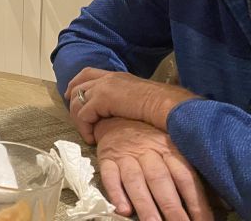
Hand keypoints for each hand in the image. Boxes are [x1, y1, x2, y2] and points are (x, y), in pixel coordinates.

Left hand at [65, 68, 196, 141]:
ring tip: (87, 134)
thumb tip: (121, 109)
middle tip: (72, 114)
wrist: (166, 105)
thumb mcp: (138, 97)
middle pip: (78, 85)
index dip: (76, 82)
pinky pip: (83, 115)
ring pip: (78, 101)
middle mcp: (107, 78)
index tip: (70, 94)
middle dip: (71, 98)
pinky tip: (92, 138)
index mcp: (116, 75)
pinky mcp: (101, 99)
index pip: (88, 72)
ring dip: (79, 120)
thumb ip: (125, 98)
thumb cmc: (160, 105)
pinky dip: (84, 128)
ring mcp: (103, 87)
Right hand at [94, 118, 211, 220]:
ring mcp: (126, 155)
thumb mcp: (171, 148)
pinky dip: (115, 192)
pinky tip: (123, 209)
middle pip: (160, 180)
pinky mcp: (106, 158)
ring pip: (135, 180)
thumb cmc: (149, 139)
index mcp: (169, 148)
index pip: (185, 176)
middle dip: (171, 206)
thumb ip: (188, 173)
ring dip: (144, 204)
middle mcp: (148, 151)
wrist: (114, 117)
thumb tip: (219, 202)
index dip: (195, 201)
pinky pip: (109, 175)